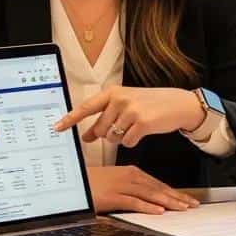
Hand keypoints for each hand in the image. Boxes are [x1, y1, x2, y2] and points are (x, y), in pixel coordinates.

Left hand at [53, 86, 204, 147]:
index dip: (70, 119)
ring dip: (121, 138)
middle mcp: (119, 99)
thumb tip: (87, 136)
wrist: (178, 104)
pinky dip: (133, 142)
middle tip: (123, 127)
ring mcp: (131, 110)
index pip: (86, 107)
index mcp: (112, 92)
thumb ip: (106, 117)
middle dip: (107, 134)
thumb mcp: (126, 104)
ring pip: (112, 138)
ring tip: (134, 126)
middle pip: (99, 129)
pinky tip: (143, 131)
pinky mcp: (142, 123)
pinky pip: (127, 143)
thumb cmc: (150, 104)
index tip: (57, 127)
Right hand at [87, 165, 199, 214]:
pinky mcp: (112, 196)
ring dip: (168, 202)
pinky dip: (147, 207)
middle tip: (192, 205)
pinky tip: (158, 211)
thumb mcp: (115, 182)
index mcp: (131, 173)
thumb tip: (147, 199)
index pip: (158, 184)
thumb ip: (131, 188)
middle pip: (158, 189)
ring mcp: (121, 186)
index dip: (174, 192)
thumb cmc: (92, 182)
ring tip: (182, 208)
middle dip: (177, 197)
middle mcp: (129, 177)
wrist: (72, 181)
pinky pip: (133, 202)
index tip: (187, 199)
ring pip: (150, 195)